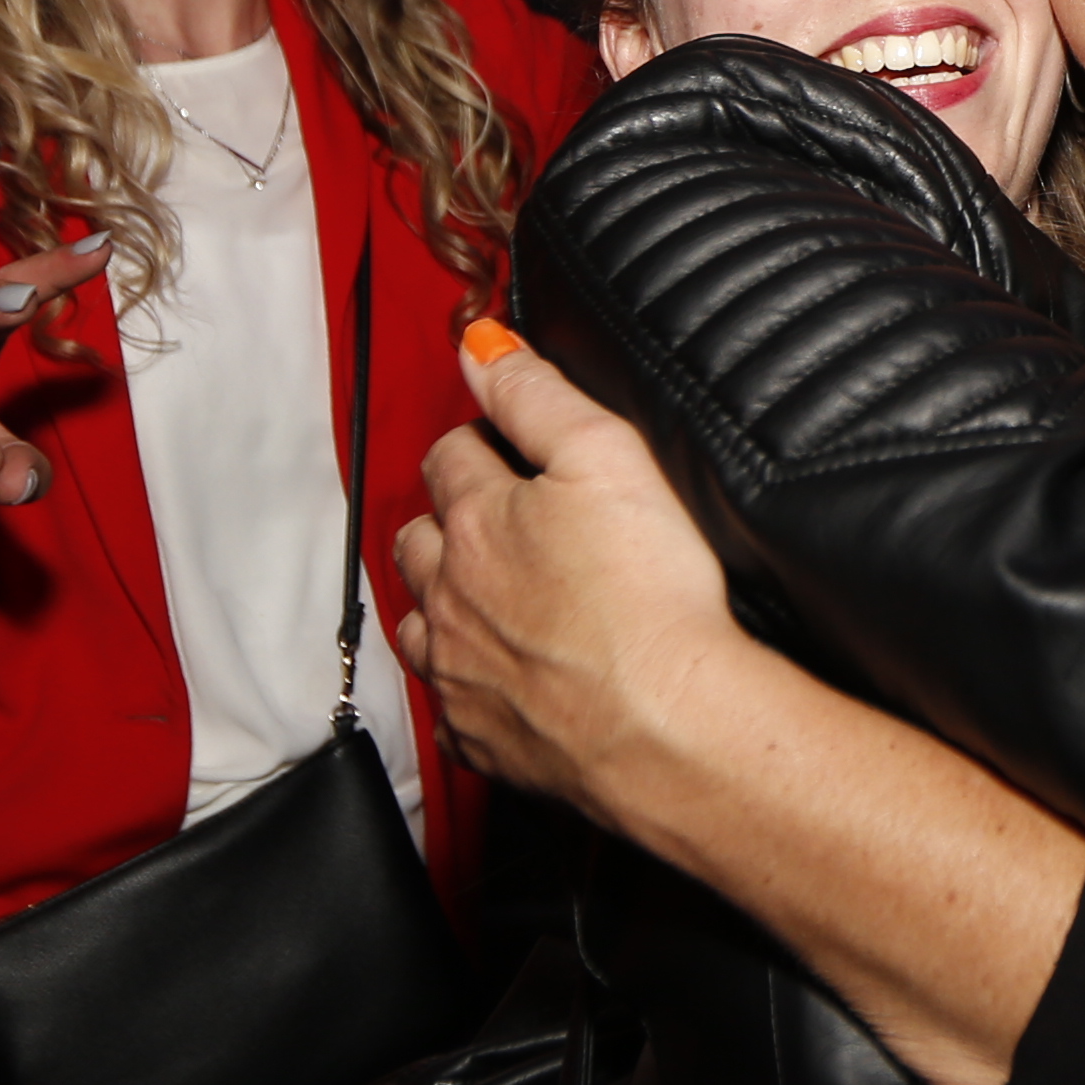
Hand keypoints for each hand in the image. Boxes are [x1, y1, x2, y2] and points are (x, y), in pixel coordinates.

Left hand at [390, 328, 745, 813]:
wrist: (666, 726)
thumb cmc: (648, 596)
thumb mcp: (604, 454)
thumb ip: (536, 393)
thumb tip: (481, 346)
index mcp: (476, 521)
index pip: (450, 457)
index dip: (479, 442)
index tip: (506, 448)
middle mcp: (450, 595)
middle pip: (419, 541)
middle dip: (446, 521)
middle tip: (494, 519)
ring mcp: (459, 672)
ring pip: (420, 624)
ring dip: (441, 602)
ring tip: (484, 597)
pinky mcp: (482, 738)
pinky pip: (451, 709)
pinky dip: (465, 689)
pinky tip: (499, 682)